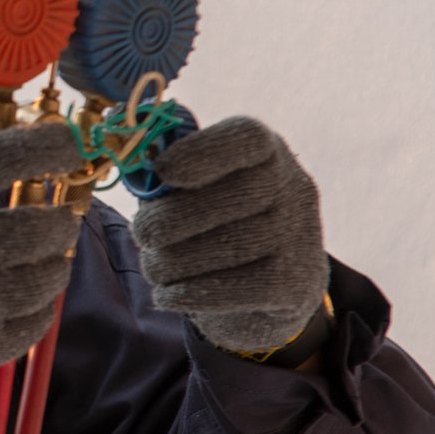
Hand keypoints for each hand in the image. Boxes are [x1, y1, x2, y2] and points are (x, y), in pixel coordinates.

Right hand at [0, 122, 82, 410]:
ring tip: (42, 257)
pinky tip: (27, 298)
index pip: (17, 156)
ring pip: (50, 278)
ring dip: (54, 262)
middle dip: (59, 217)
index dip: (56, 146)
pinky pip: (33, 325)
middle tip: (55, 215)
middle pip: (48, 225)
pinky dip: (38, 308)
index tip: (71, 146)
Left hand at [130, 117, 327, 354]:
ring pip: (229, 247)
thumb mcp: (196, 189)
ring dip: (175, 262)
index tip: (163, 171)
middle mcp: (294, 187)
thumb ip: (168, 176)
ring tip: (153, 267)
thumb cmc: (215, 222)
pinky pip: (239, 289)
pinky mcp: (296, 284)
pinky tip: (168, 295)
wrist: (266, 285)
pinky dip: (192, 294)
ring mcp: (301, 236)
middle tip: (142, 234)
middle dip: (171, 219)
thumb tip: (134, 167)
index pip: (246, 138)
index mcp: (266, 150)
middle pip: (231, 197)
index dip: (201, 152)